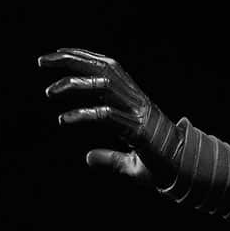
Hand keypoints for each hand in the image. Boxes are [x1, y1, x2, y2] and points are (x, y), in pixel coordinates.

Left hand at [39, 47, 180, 184]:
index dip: (83, 56)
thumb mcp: (129, 163)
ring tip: (49, 92)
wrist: (187, 176)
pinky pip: (105, 115)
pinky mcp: (137, 129)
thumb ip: (109, 158)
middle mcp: (137, 101)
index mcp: (137, 100)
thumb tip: (88, 158)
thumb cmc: (162, 168)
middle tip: (42, 61)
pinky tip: (63, 120)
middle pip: (102, 67)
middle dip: (70, 60)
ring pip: (102, 85)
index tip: (57, 54)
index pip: (107, 66)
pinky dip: (81, 115)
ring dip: (73, 84)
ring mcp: (138, 113)